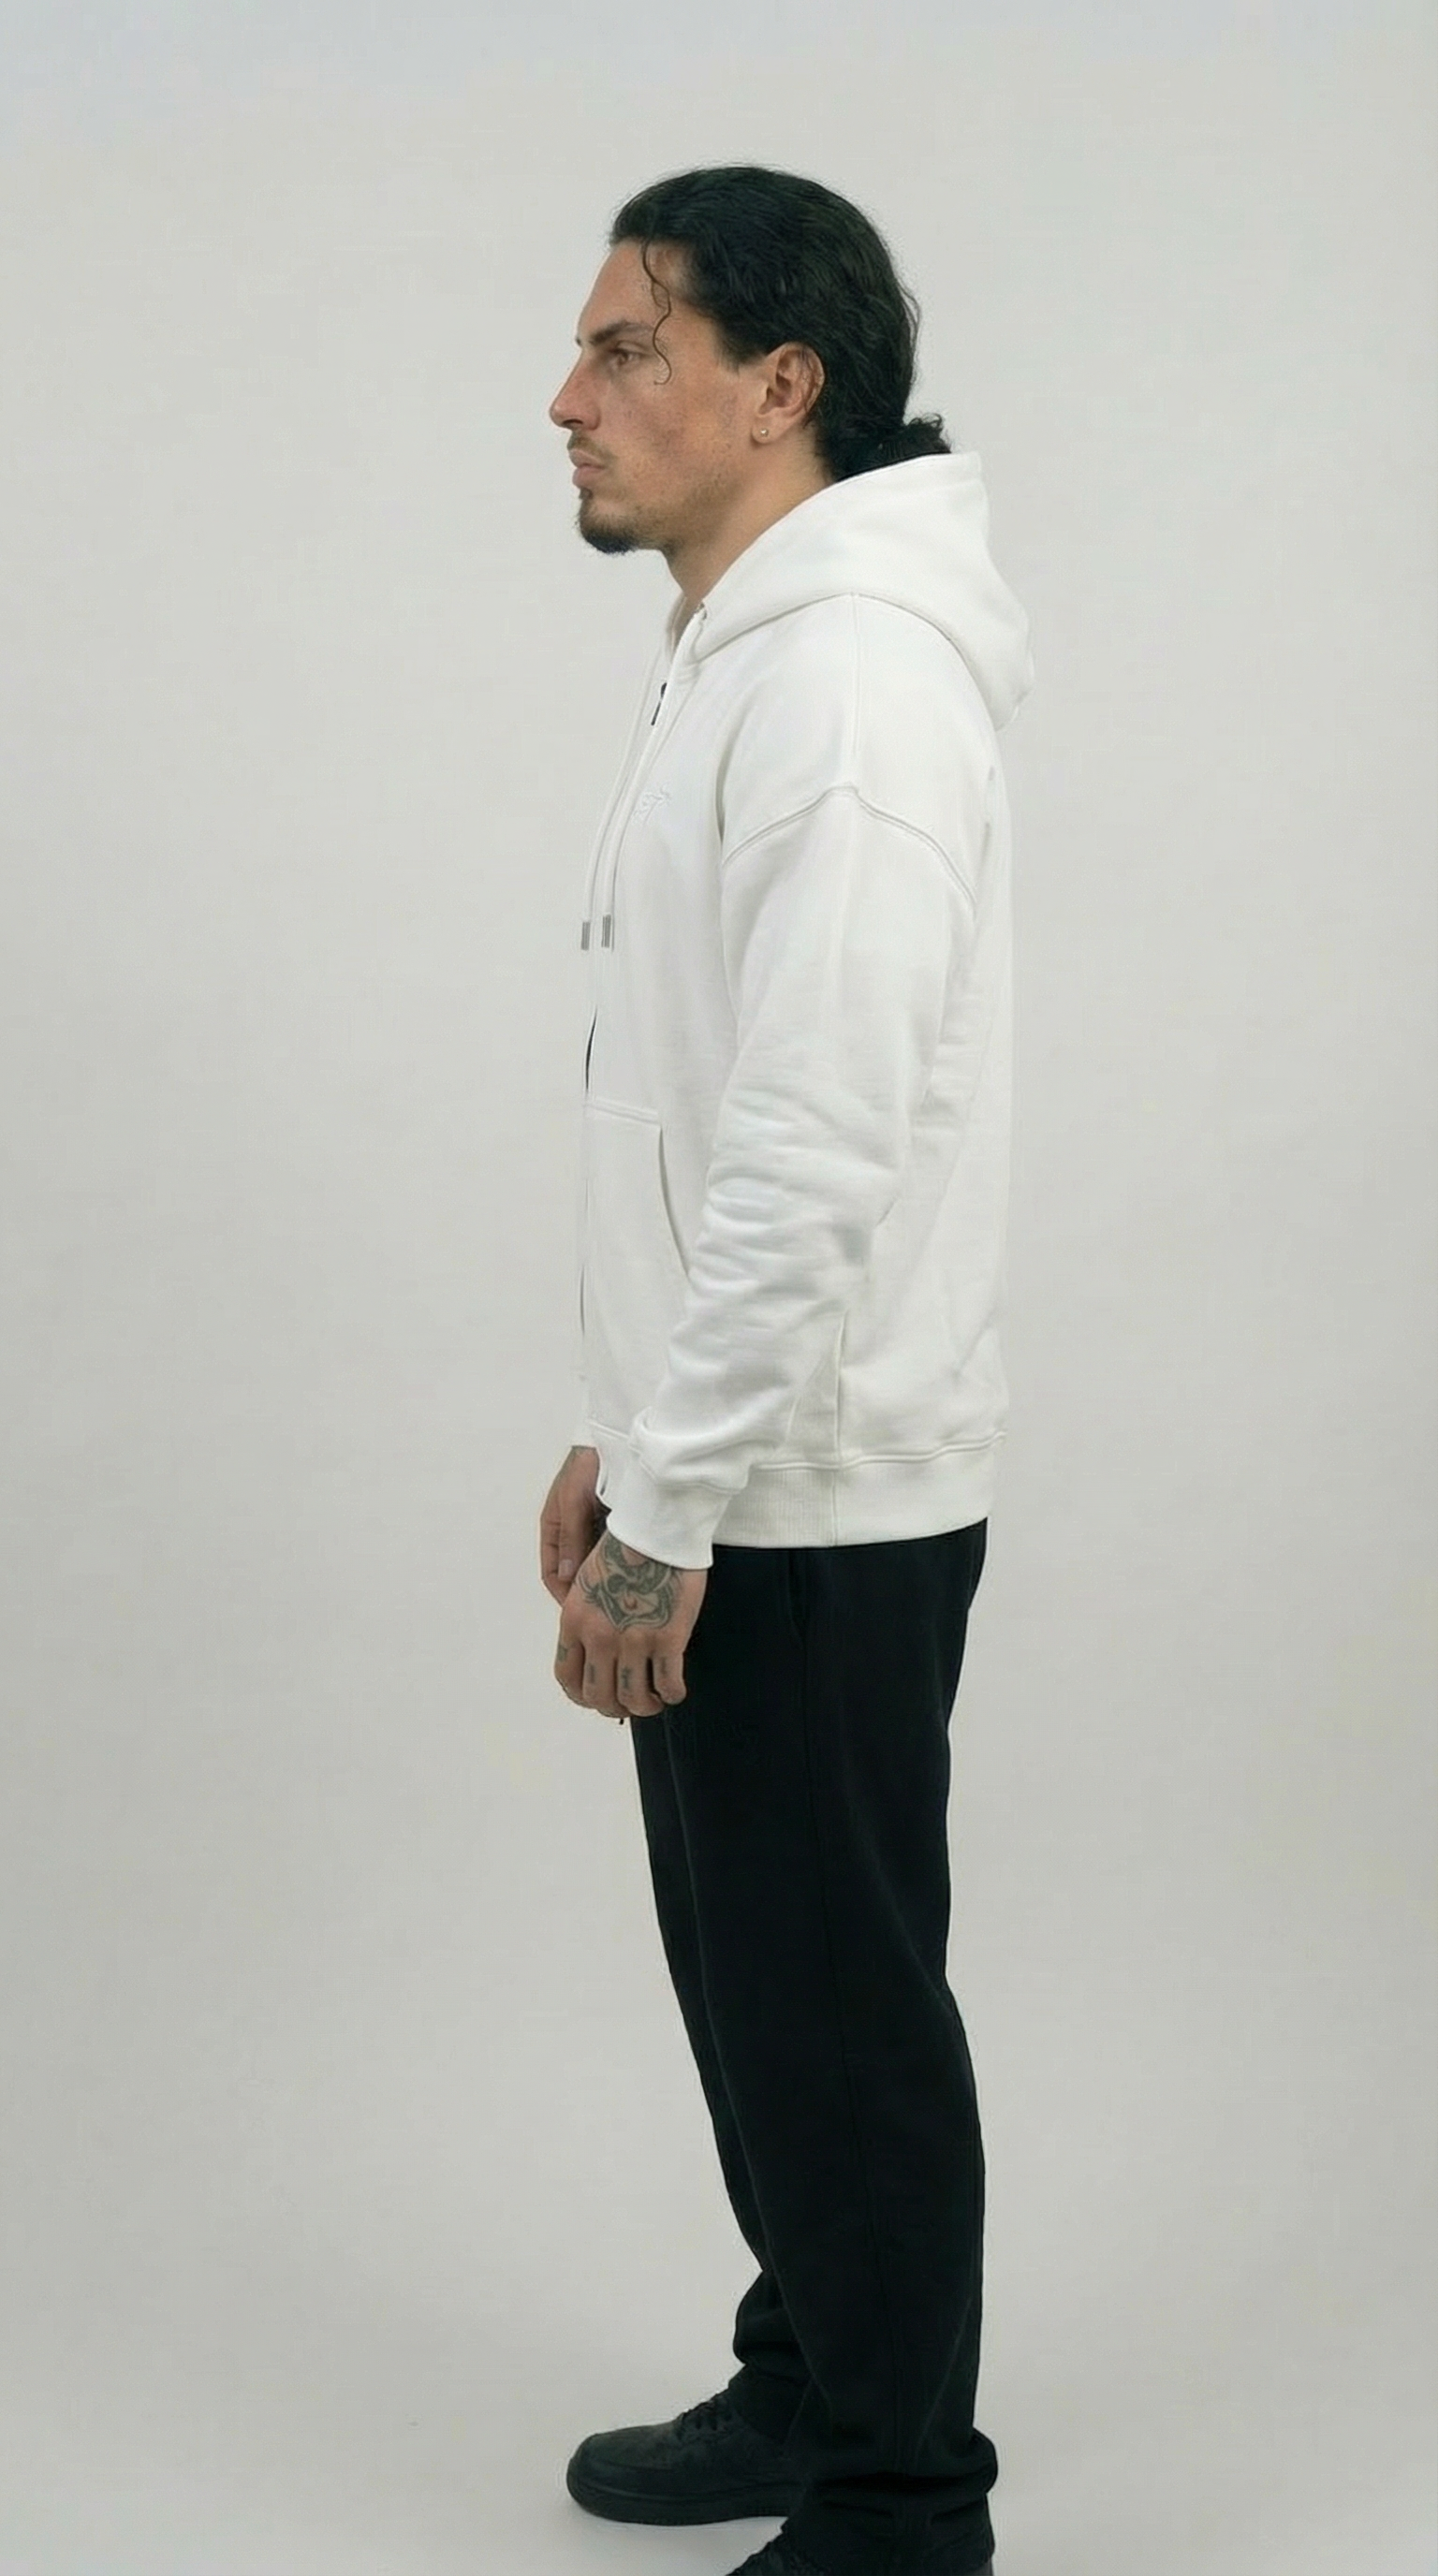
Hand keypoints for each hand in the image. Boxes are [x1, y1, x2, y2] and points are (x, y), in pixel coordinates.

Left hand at [555, 1526, 708, 1722]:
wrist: (658, 1528)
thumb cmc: (626, 1547)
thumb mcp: (588, 1580)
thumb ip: (586, 1617)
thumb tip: (592, 1649)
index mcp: (574, 1620)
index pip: (567, 1676)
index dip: (581, 1695)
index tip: (596, 1696)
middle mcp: (599, 1636)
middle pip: (598, 1696)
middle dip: (613, 1706)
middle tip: (628, 1702)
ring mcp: (633, 1640)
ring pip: (633, 1698)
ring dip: (644, 1706)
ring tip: (654, 1700)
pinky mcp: (668, 1639)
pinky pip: (668, 1684)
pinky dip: (672, 1694)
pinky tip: (675, 1690)